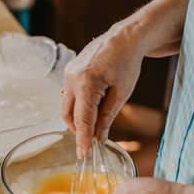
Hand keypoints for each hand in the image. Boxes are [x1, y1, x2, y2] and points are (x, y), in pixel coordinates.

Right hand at [61, 22, 145, 157]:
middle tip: (92, 138)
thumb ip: (107, 117)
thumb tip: (99, 137)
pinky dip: (78, 106)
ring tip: (95, 121)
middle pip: (68, 115)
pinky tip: (93, 105)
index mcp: (87, 84)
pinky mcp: (69, 72)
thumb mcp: (121, 94)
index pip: (82, 120)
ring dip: (77, 118)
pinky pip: (69, 96)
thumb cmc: (127, 63)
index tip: (83, 154)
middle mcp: (72, 79)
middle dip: (78, 130)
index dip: (82, 139)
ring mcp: (68, 74)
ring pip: (66, 107)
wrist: (124, 38)